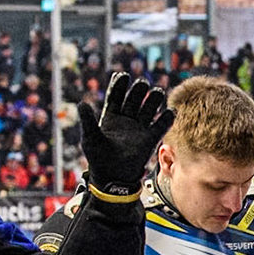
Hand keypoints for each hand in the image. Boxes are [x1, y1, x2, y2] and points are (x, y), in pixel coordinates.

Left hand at [78, 72, 172, 196]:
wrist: (113, 179)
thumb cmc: (98, 159)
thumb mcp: (90, 138)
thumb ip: (87, 121)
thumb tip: (81, 103)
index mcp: (110, 118)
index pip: (116, 97)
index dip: (119, 86)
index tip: (123, 75)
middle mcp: (126, 121)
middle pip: (134, 100)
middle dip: (138, 91)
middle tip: (142, 83)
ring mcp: (139, 129)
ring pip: (148, 110)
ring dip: (154, 100)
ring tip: (158, 92)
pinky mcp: (150, 140)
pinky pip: (160, 127)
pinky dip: (166, 119)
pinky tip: (171, 111)